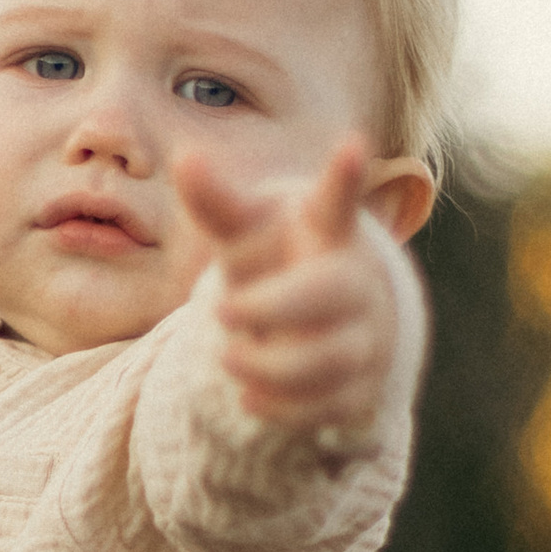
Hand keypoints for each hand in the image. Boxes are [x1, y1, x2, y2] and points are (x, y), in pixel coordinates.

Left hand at [173, 135, 400, 439]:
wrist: (330, 314)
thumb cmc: (282, 255)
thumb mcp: (247, 228)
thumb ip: (216, 201)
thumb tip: (185, 156)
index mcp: (329, 231)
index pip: (339, 201)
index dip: (345, 176)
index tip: (352, 144)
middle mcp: (356, 280)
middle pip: (332, 292)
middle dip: (277, 306)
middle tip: (221, 311)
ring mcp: (365, 334)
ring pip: (333, 357)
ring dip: (275, 364)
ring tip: (227, 358)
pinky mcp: (358, 384)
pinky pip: (331, 404)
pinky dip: (287, 407)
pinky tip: (248, 397)